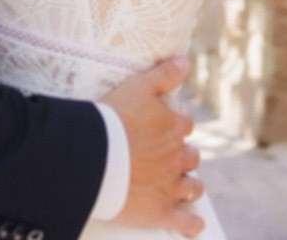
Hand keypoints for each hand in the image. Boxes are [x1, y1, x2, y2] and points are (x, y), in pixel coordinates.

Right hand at [102, 57, 203, 236]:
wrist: (92, 158)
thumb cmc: (111, 119)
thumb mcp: (137, 86)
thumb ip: (164, 74)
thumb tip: (185, 62)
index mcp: (174, 127)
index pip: (184, 124)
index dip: (174, 125)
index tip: (164, 127)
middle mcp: (177, 157)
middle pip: (190, 156)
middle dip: (182, 155)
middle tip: (169, 156)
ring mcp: (170, 186)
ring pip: (192, 186)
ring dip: (189, 185)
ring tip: (184, 185)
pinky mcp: (160, 212)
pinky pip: (185, 222)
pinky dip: (191, 224)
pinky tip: (194, 225)